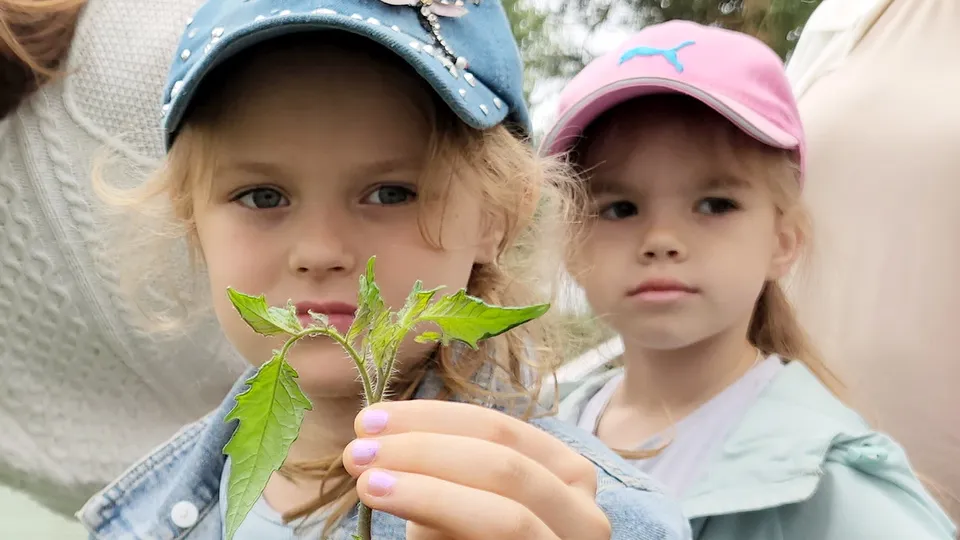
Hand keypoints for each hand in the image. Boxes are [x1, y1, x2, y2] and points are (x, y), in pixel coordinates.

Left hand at [342, 400, 611, 539]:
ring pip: (507, 514)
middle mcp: (585, 514)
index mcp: (565, 475)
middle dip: (424, 450)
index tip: (368, 421)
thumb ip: (435, 469)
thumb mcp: (457, 505)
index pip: (499, 428)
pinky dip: (441, 511)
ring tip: (367, 482)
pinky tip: (392, 502)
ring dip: (429, 488)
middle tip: (358, 452)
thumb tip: (374, 435)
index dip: (431, 418)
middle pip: (503, 462)